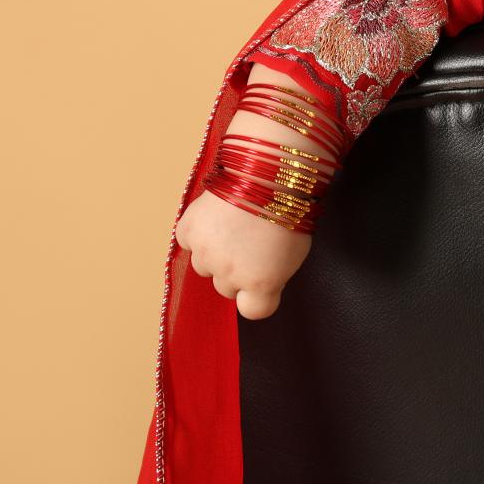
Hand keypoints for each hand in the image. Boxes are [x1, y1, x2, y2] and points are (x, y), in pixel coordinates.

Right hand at [174, 189, 312, 319]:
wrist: (267, 172)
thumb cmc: (289, 209)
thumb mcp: (295, 251)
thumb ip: (273, 275)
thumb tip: (259, 281)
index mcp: (261, 284)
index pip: (253, 310)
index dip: (258, 294)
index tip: (263, 278)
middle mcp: (229, 275)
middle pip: (227, 288)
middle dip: (237, 271)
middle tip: (250, 244)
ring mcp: (205, 254)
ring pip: (204, 267)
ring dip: (215, 254)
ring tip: (234, 226)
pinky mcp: (187, 231)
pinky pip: (189, 242)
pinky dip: (198, 233)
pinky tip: (216, 217)